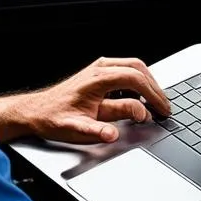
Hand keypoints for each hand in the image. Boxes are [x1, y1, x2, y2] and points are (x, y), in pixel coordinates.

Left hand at [0, 57, 171, 144]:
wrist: (36, 111)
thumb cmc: (53, 118)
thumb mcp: (74, 129)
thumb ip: (96, 131)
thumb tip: (114, 133)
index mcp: (96, 79)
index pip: (135, 79)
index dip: (153, 94)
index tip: (161, 109)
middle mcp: (99, 69)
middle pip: (138, 68)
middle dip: (155, 88)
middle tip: (164, 107)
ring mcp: (99, 69)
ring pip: (134, 67)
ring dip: (148, 84)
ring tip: (156, 103)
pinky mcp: (99, 73)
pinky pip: (126, 71)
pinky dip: (139, 82)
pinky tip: (141, 98)